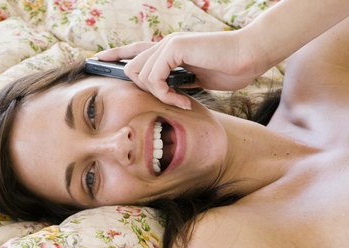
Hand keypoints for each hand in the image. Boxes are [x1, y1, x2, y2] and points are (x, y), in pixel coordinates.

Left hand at [96, 30, 268, 109]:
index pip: (132, 52)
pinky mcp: (174, 48)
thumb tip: (163, 94)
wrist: (251, 56)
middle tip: (172, 101)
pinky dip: (166, 94)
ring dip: (158, 95)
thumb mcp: (196, 80)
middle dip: (143, 91)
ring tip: (181, 101)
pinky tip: (184, 101)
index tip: (96, 61)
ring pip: (139, 75)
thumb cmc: (231, 69)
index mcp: (169, 50)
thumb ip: (176, 83)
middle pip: (130, 69)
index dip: (113, 56)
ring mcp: (168, 44)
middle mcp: (164, 45)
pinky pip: (153, 78)